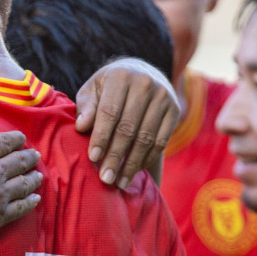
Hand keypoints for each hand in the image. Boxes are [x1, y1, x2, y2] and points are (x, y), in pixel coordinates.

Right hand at [0, 94, 41, 245]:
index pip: (4, 142)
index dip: (15, 139)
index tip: (22, 139)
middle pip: (18, 162)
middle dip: (28, 158)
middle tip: (35, 156)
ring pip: (23, 184)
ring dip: (32, 179)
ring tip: (38, 176)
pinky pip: (20, 208)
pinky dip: (29, 202)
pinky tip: (35, 199)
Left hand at [74, 58, 181, 186]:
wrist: (140, 73)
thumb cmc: (108, 87)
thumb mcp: (92, 90)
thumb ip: (86, 107)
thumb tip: (81, 127)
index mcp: (120, 76)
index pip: (109, 112)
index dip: (101, 137)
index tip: (93, 158)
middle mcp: (145, 83)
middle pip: (128, 127)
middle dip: (115, 156)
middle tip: (105, 178)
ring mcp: (163, 96)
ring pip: (146, 137)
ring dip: (132, 163)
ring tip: (120, 182)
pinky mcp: (175, 110)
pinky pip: (161, 141)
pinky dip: (147, 159)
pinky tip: (135, 171)